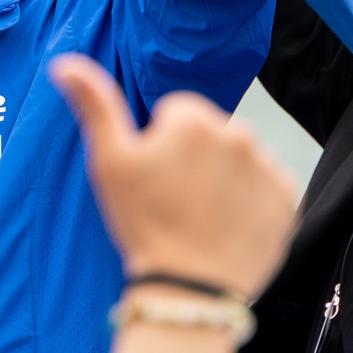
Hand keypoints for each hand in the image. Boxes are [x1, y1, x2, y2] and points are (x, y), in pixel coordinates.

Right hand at [50, 54, 296, 298]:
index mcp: (194, 121)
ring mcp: (267, 168)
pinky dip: (251, 202)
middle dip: (196, 158)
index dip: (160, 145)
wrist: (187, 290)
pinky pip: (266, 187)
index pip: (177, 114)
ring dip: (225, 178)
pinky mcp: (288, 199)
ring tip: (202, 215)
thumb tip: (65, 62)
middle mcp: (239, 135)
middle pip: (212, 135)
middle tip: (177, 200)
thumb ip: (94, 104)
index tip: (156, 180)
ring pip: (239, 159)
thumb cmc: (143, 224)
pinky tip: (228, 224)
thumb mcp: (109, 163)